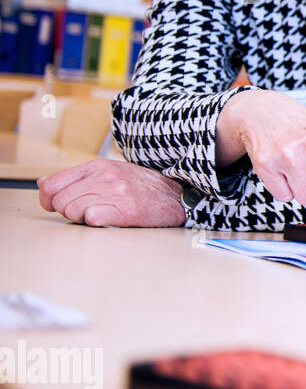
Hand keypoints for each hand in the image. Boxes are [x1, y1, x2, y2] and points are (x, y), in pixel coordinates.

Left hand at [37, 159, 185, 226]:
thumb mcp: (109, 172)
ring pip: (72, 211)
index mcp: (96, 166)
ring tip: (100, 214)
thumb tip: (43, 184)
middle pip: (59, 202)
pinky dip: (96, 222)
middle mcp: (103, 177)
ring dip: (82, 218)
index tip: (57, 206)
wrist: (178, 195)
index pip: (51, 185)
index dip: (48, 200)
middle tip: (85, 212)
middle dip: (68, 211)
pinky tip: (109, 219)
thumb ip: (76, 178)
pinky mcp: (125, 210)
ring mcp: (115, 192)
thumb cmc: (143, 187)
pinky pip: (91, 219)